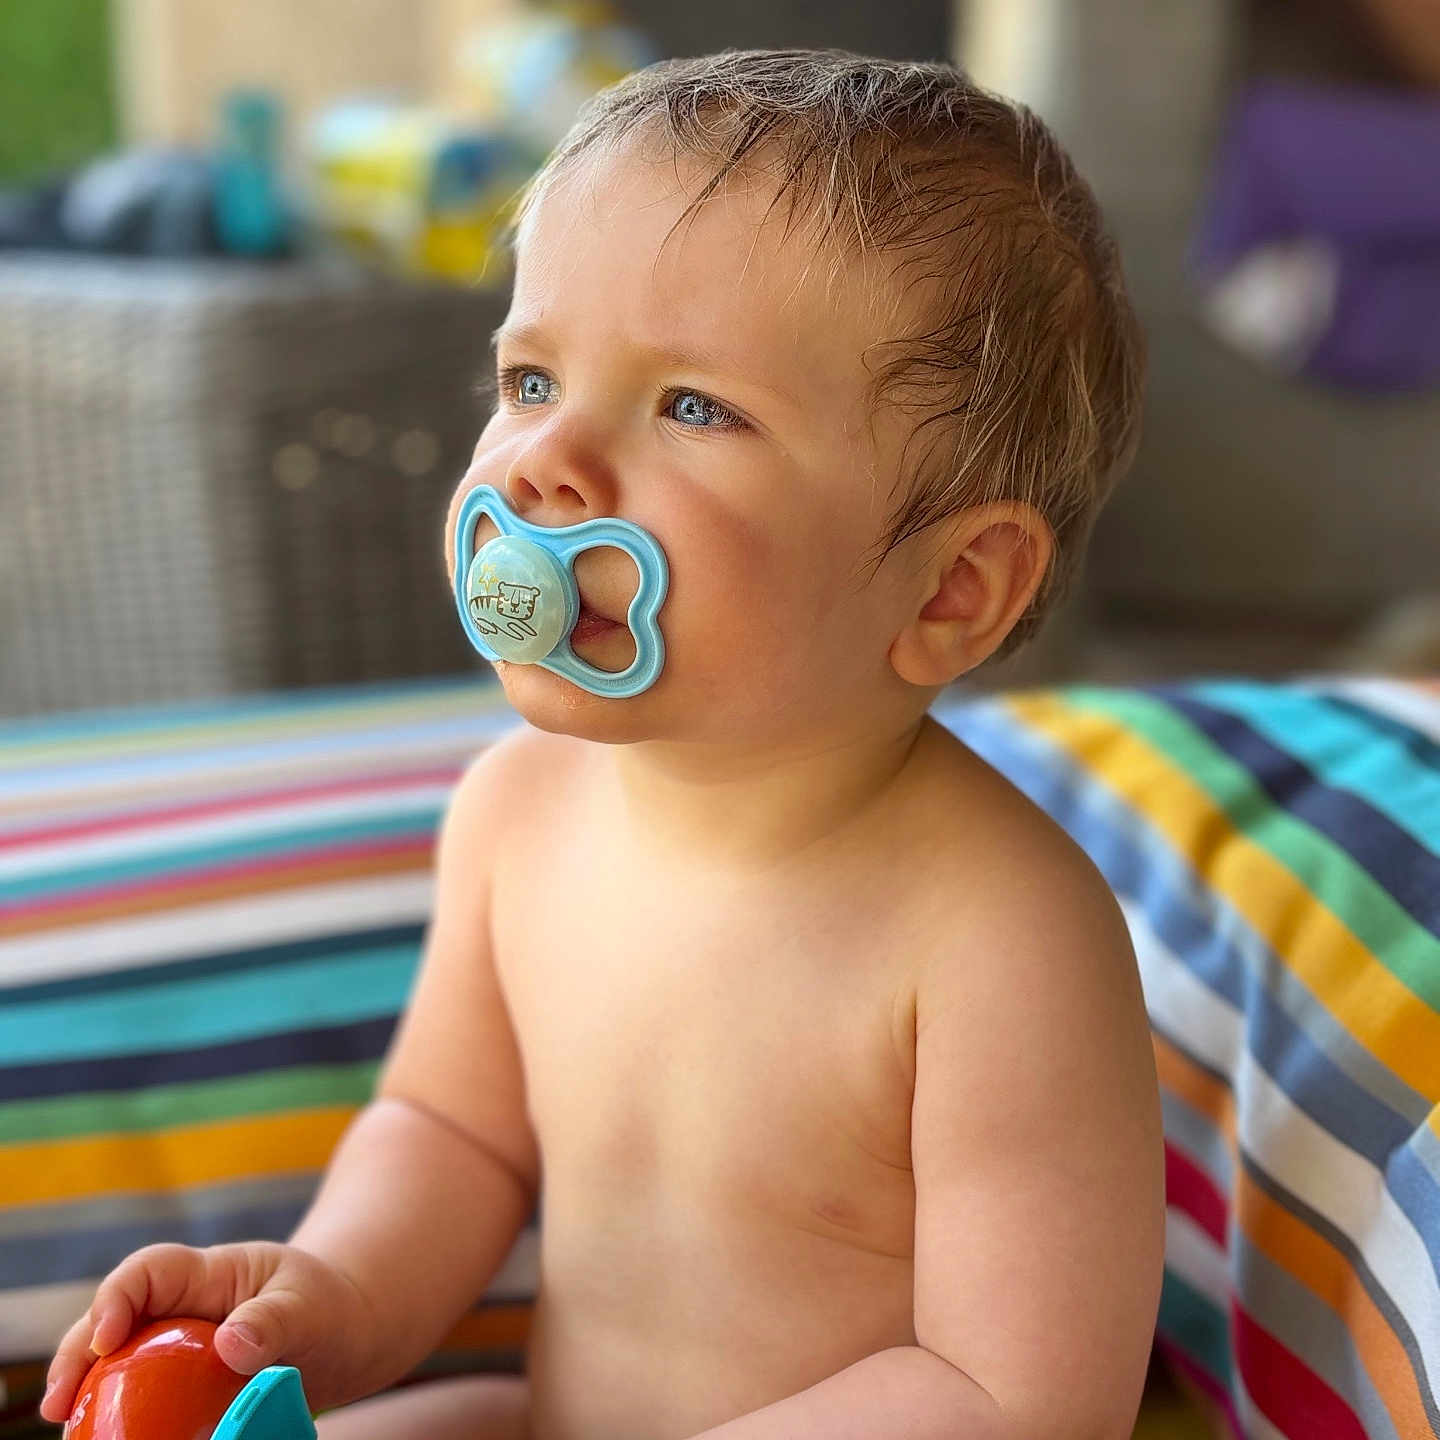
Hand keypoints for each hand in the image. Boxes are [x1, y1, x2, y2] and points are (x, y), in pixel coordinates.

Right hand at [40, 1241, 373, 1423]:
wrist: (345, 1333)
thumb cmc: (327, 1307)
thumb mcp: (310, 1306)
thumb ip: (274, 1320)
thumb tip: (232, 1346)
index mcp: (210, 1274)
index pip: (150, 1270)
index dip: (117, 1298)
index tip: (106, 1339)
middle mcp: (182, 1309)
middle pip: (113, 1320)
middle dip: (77, 1354)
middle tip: (58, 1402)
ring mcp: (177, 1348)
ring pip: (116, 1362)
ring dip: (88, 1390)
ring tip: (71, 1428)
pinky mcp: (181, 1386)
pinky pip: (141, 1397)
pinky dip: (121, 1415)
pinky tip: (110, 1437)